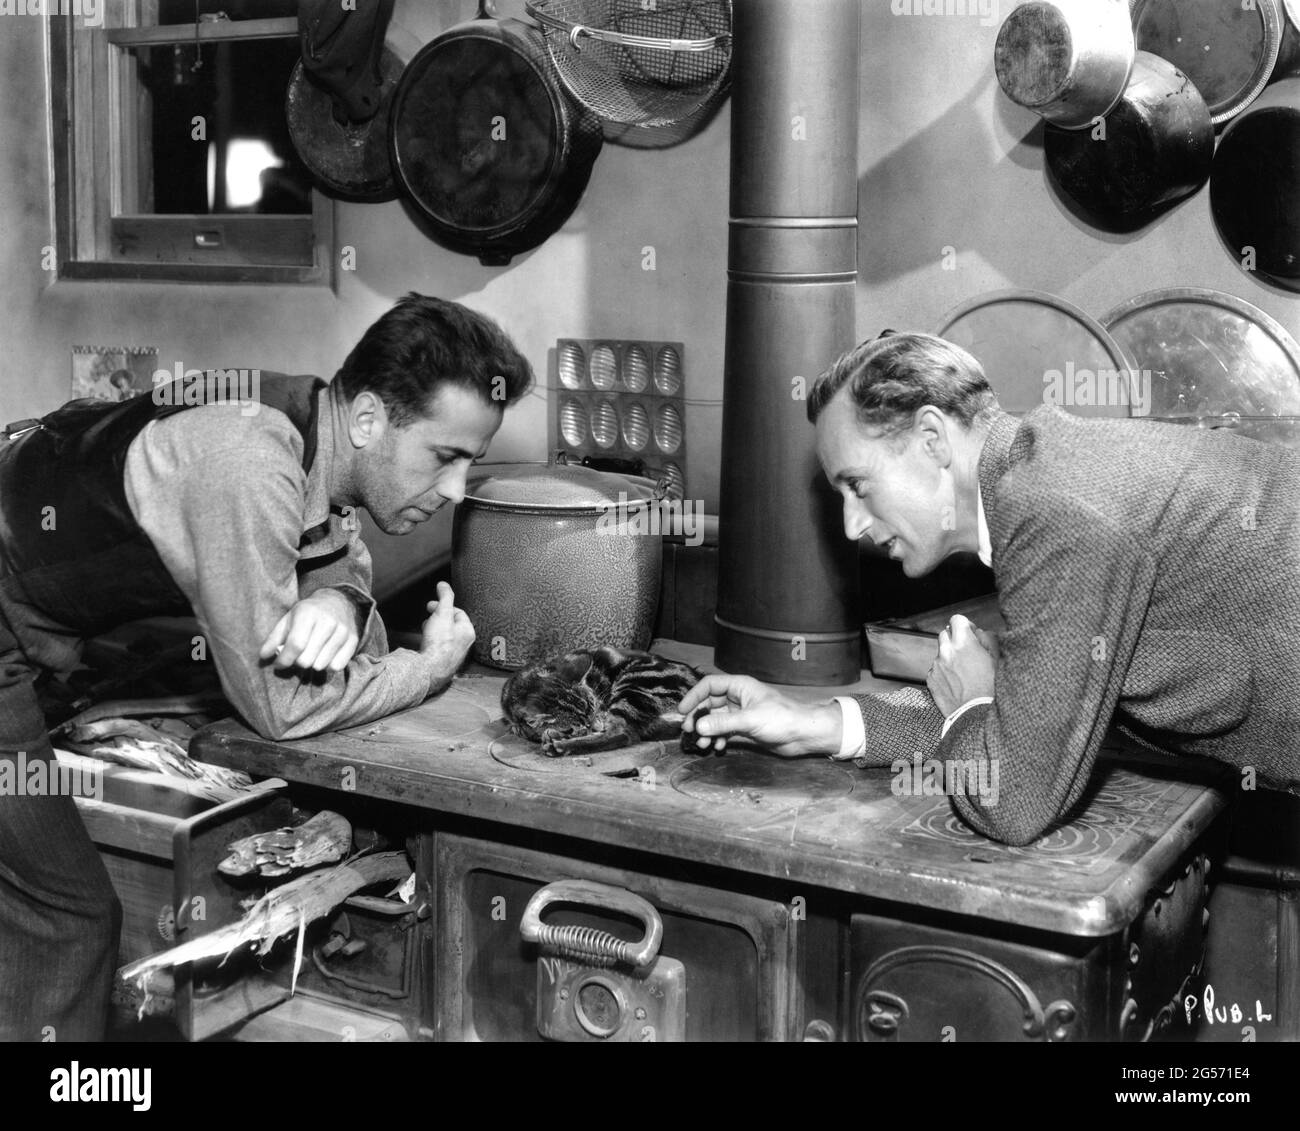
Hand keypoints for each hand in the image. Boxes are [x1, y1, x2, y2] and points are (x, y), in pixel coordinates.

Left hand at [259, 590, 360, 672]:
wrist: (337, 602)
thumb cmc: (307, 614)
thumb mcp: (288, 620)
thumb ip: (274, 639)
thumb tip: (263, 657)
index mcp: (307, 614)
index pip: (295, 645)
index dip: (284, 659)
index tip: (278, 664)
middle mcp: (328, 622)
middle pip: (307, 659)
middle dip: (296, 663)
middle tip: (296, 657)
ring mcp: (342, 632)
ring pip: (321, 665)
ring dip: (312, 664)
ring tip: (310, 655)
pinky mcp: (353, 641)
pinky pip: (337, 666)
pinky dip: (327, 666)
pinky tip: (324, 656)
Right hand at [420, 581, 475, 684]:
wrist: (429, 670)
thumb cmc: (439, 644)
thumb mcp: (442, 613)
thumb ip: (445, 597)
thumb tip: (444, 585)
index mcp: (468, 631)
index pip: (458, 612)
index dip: (443, 606)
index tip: (431, 605)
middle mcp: (464, 644)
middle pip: (450, 624)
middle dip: (437, 618)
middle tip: (428, 618)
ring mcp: (454, 654)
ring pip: (444, 636)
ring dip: (433, 631)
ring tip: (425, 631)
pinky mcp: (443, 662)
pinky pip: (438, 648)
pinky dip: (430, 643)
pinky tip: (424, 645)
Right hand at [677, 674, 841, 756]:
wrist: (805, 734)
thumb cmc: (783, 718)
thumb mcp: (750, 720)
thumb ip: (722, 723)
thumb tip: (698, 726)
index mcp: (740, 686)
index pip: (710, 685)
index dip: (694, 696)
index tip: (683, 711)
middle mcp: (739, 697)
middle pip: (709, 703)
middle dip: (698, 717)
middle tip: (689, 731)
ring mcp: (741, 713)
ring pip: (716, 719)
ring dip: (707, 731)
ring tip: (702, 745)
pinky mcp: (746, 728)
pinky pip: (724, 731)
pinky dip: (717, 738)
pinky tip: (716, 747)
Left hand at [926, 614, 996, 716]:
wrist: (976, 715)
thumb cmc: (991, 689)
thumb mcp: (997, 660)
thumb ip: (987, 639)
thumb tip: (978, 632)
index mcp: (964, 643)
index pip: (956, 619)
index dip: (965, 626)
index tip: (970, 635)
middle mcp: (946, 651)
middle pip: (945, 634)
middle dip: (955, 640)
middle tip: (967, 653)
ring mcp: (936, 666)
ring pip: (940, 653)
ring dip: (949, 657)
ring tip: (963, 673)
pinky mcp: (931, 679)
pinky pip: (935, 670)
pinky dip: (943, 673)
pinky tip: (956, 683)